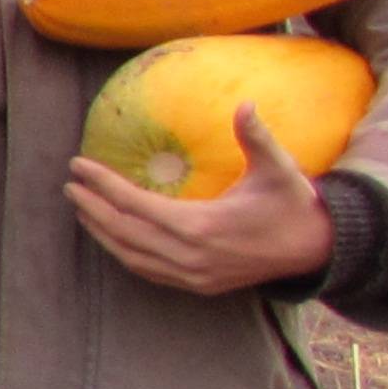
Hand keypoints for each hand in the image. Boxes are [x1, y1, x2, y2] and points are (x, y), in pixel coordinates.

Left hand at [64, 105, 332, 295]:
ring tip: (82, 209)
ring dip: (102, 233)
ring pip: (132, 256)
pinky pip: (149, 271)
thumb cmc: (293, 203)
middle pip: (124, 232)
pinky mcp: (198, 285)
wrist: (316, 250)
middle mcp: (191, 255)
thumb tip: (245, 103)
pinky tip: (112, 237)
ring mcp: (193, 275)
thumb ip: (257, 136)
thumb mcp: (278, 168)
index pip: (136, 204)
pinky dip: (124, 253)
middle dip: (92, 209)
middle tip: (71, 186)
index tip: (79, 166)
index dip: (104, 185)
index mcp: (203, 226)